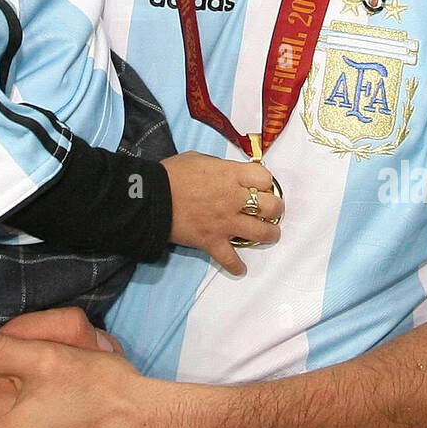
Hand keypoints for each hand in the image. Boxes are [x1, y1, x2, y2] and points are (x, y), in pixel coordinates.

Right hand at [164, 152, 280, 275]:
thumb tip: (230, 174)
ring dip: (270, 234)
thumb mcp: (199, 159)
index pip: (265, 178)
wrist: (151, 197)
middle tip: (272, 210)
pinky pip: (231, 259)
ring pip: (261, 233)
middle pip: (271, 206)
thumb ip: (220, 168)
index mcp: (231, 175)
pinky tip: (240, 268)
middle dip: (275, 208)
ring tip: (270, 234)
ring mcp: (225, 223)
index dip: (266, 181)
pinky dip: (237, 266)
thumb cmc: (172, 173)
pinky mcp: (212, 242)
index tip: (262, 185)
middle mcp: (234, 199)